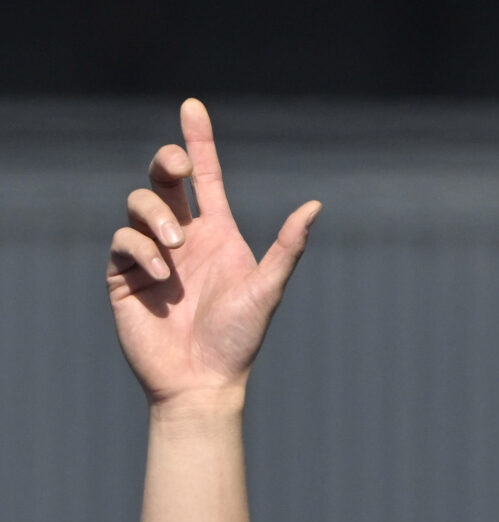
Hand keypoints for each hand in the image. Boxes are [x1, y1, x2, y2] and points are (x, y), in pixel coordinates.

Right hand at [106, 100, 320, 408]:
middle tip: (176, 166)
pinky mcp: (125, 272)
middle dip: (166, 162)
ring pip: (140, 203)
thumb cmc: (239, 339)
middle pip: (164, 179)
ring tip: (175, 248)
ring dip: (156, 216)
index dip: (198, 141)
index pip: (205, 178)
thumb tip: (316, 205)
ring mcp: (152, 253)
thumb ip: (288, 247)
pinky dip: (141, 250)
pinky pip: (124, 240)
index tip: (192, 106)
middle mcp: (183, 238)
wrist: (202, 380)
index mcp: (218, 236)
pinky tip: (161, 275)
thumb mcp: (267, 288)